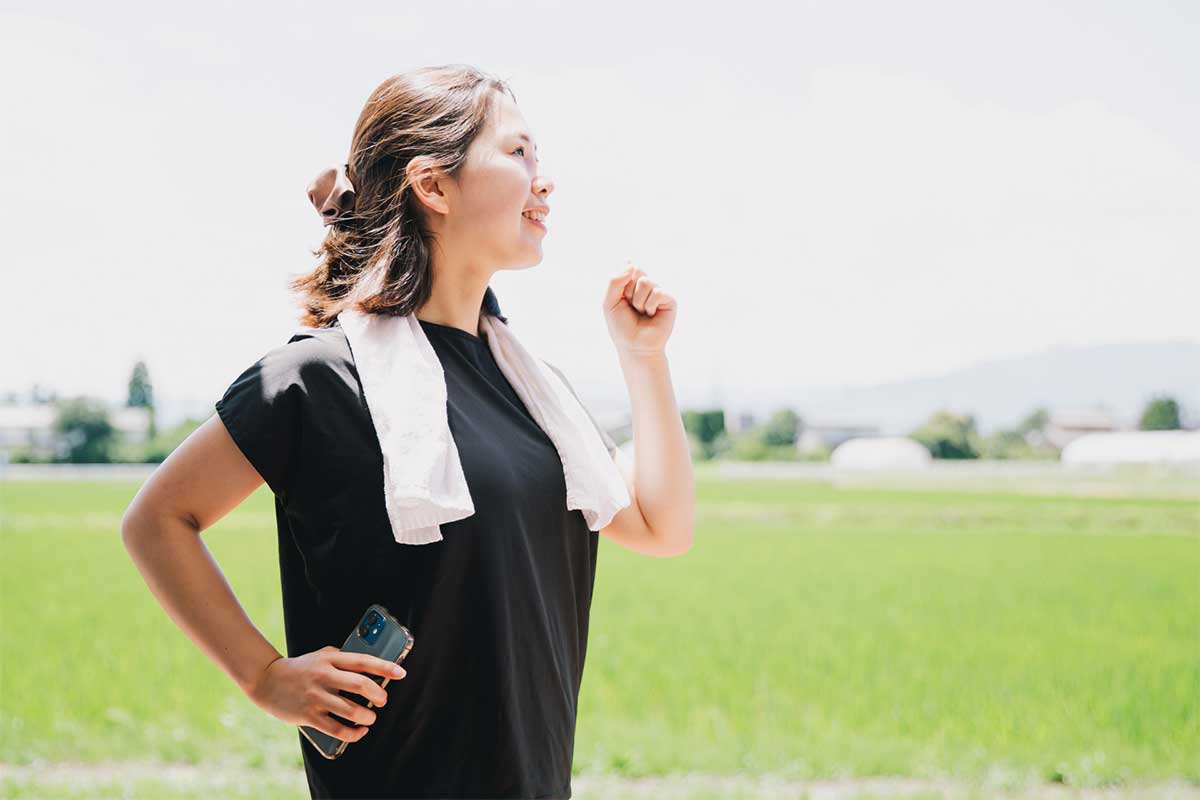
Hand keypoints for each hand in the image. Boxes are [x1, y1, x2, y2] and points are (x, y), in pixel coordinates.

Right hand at [245, 645, 406, 742]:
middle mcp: (324, 677)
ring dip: (367, 717)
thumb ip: (342, 658)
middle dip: (377, 694)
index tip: (401, 673)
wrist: (267, 680)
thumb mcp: (322, 655)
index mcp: (330, 659)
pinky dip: (352, 733)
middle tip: (382, 700)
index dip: (384, 667)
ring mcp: (316, 696)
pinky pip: (336, 728)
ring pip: (350, 710)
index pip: (363, 661)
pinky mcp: (308, 715)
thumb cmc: (302, 667)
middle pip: (359, 685)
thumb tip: (371, 666)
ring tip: (370, 717)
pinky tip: (359, 731)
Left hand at [604, 258, 676, 356]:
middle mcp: (646, 287)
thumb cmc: (621, 327)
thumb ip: (614, 281)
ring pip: (646, 282)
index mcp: (632, 285)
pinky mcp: (669, 301)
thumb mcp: (609, 302)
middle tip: (630, 306)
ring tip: (641, 313)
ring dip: (638, 301)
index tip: (625, 277)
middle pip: (637, 271)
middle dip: (628, 290)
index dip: (626, 271)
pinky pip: (658, 292)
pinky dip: (650, 305)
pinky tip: (651, 315)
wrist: (634, 346)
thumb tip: (631, 264)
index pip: (629, 267)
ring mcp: (658, 293)